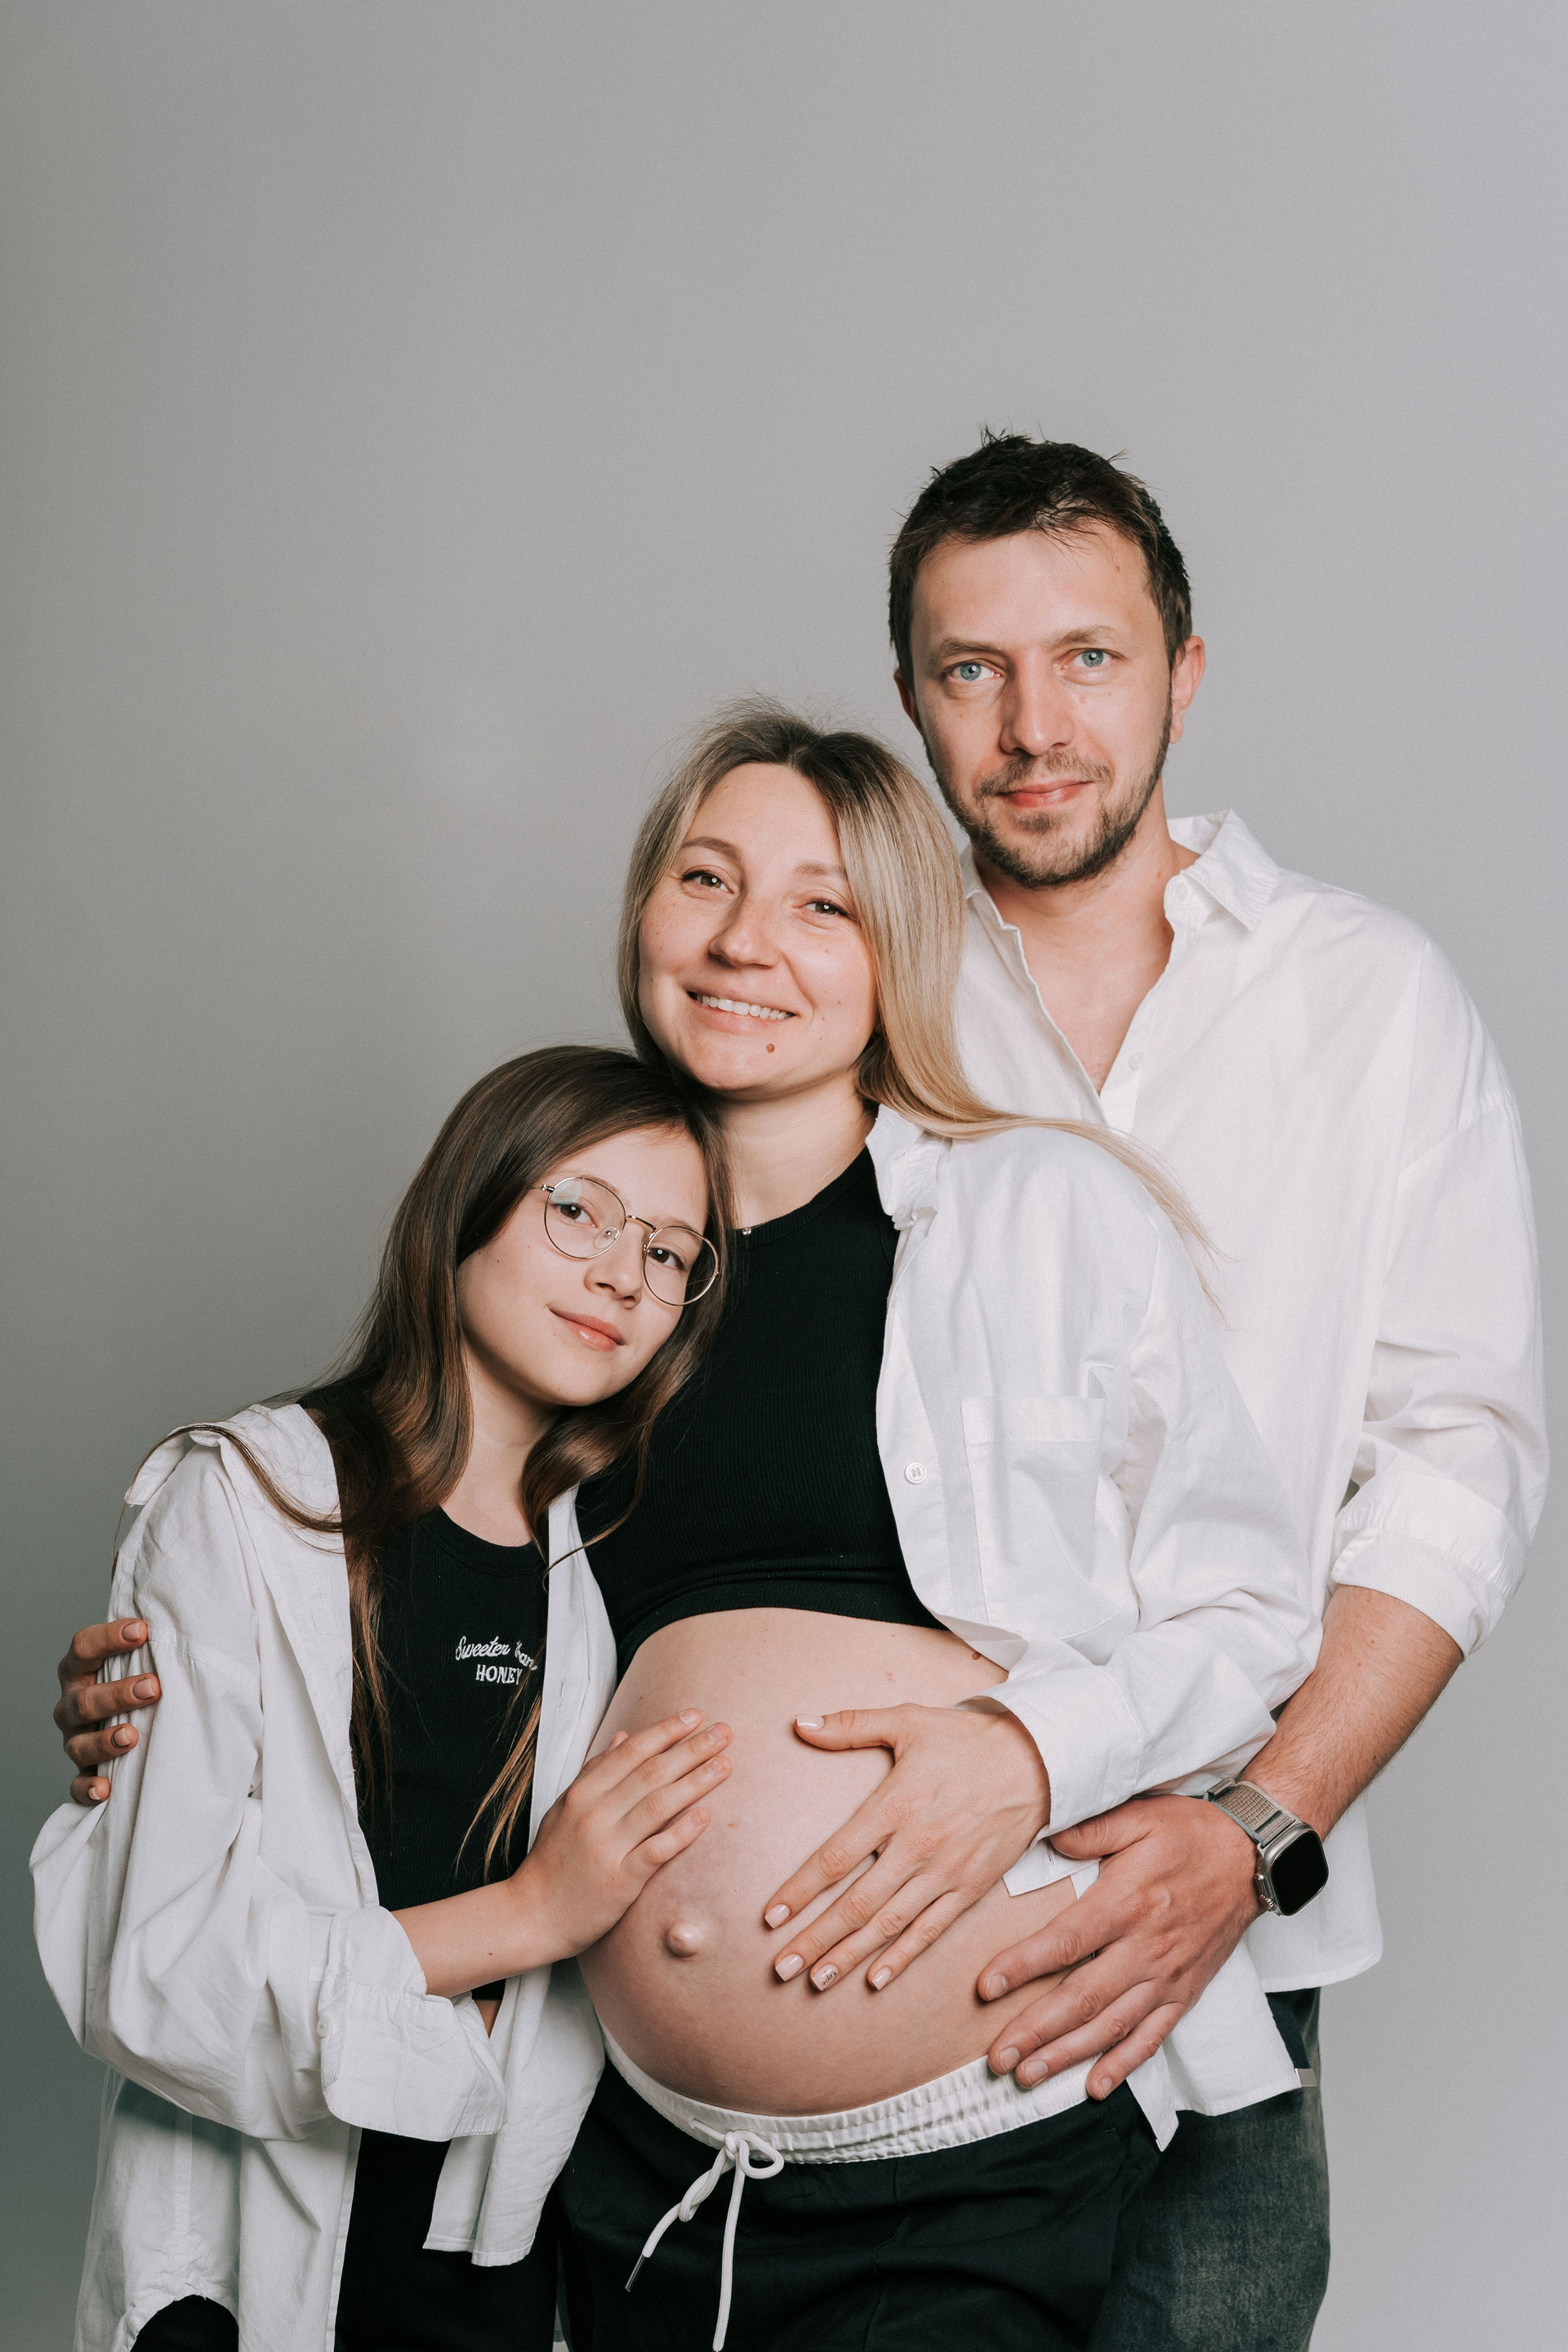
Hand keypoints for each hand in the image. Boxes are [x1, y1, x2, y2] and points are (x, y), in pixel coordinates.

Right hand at [55, 1620, 161, 1804]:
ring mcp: (75, 1740)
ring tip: (132, 1737)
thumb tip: (198, 1614)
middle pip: (83, 1699)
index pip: (83, 1647)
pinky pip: (77, 1785)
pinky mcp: (84, 1772)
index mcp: (82, 1669)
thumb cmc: (144, 1680)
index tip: (142, 1631)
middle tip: (154, 1687)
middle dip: (118, 1693)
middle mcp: (72, 1704)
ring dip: (104, 1741)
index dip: (108, 1638)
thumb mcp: (145, 1657)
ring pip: (78, 1744)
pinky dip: (88, 1788)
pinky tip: (105, 1789)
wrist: (135, 1719)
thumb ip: (157, 1640)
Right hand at [516, 1712, 732, 1962]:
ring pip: (658, 1805)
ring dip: (695, 1782)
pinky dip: (682, 1832)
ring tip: (725, 1764)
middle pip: (651, 1773)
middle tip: (724, 1732)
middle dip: (691, 1749)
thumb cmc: (552, 1861)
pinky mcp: (620, 1881)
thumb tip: (623, 1735)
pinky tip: (706, 1816)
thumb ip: (595, 1771)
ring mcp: (607, 1847)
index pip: (631, 1752)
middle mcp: (594, 1814)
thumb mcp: (564, 1808)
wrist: (531, 1915)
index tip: (695, 1715)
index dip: (665, 1731)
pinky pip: (656, 1851)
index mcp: (582, 1793)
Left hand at [761, 1704, 1049, 1993]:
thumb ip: (850, 1725)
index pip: (836, 1858)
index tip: (771, 1916)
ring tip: (816, 1981)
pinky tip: (877, 1979)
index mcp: (895, 1806)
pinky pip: (931, 1930)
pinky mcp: (970, 1888)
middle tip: (782, 1968)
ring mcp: (945, 1873)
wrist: (1038, 1761)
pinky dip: (903, 1957)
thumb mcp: (907, 1720)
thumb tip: (799, 1723)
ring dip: (850, 1956)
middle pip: (856, 1904)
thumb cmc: (967, 1740)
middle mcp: (917, 1847)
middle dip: (815, 1939)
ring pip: (889, 1925)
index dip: (800, 1891)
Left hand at [979, 1794, 1259, 2097]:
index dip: (1023, 1967)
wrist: (1251, 1858)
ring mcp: (1166, 1976)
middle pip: (1082, 1998)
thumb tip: (1047, 1839)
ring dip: (1067, 2055)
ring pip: (1111, 2026)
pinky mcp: (1185, 1992)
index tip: (986, 1988)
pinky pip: (1152, 2036)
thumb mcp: (1138, 1815)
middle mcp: (1145, 1948)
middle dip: (1036, 2031)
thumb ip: (1090, 1829)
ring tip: (1028, 2076)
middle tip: (998, 2058)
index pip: (1066, 1942)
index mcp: (1126, 1903)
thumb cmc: (1190, 1834)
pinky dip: (1123, 2064)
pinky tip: (1095, 2086)